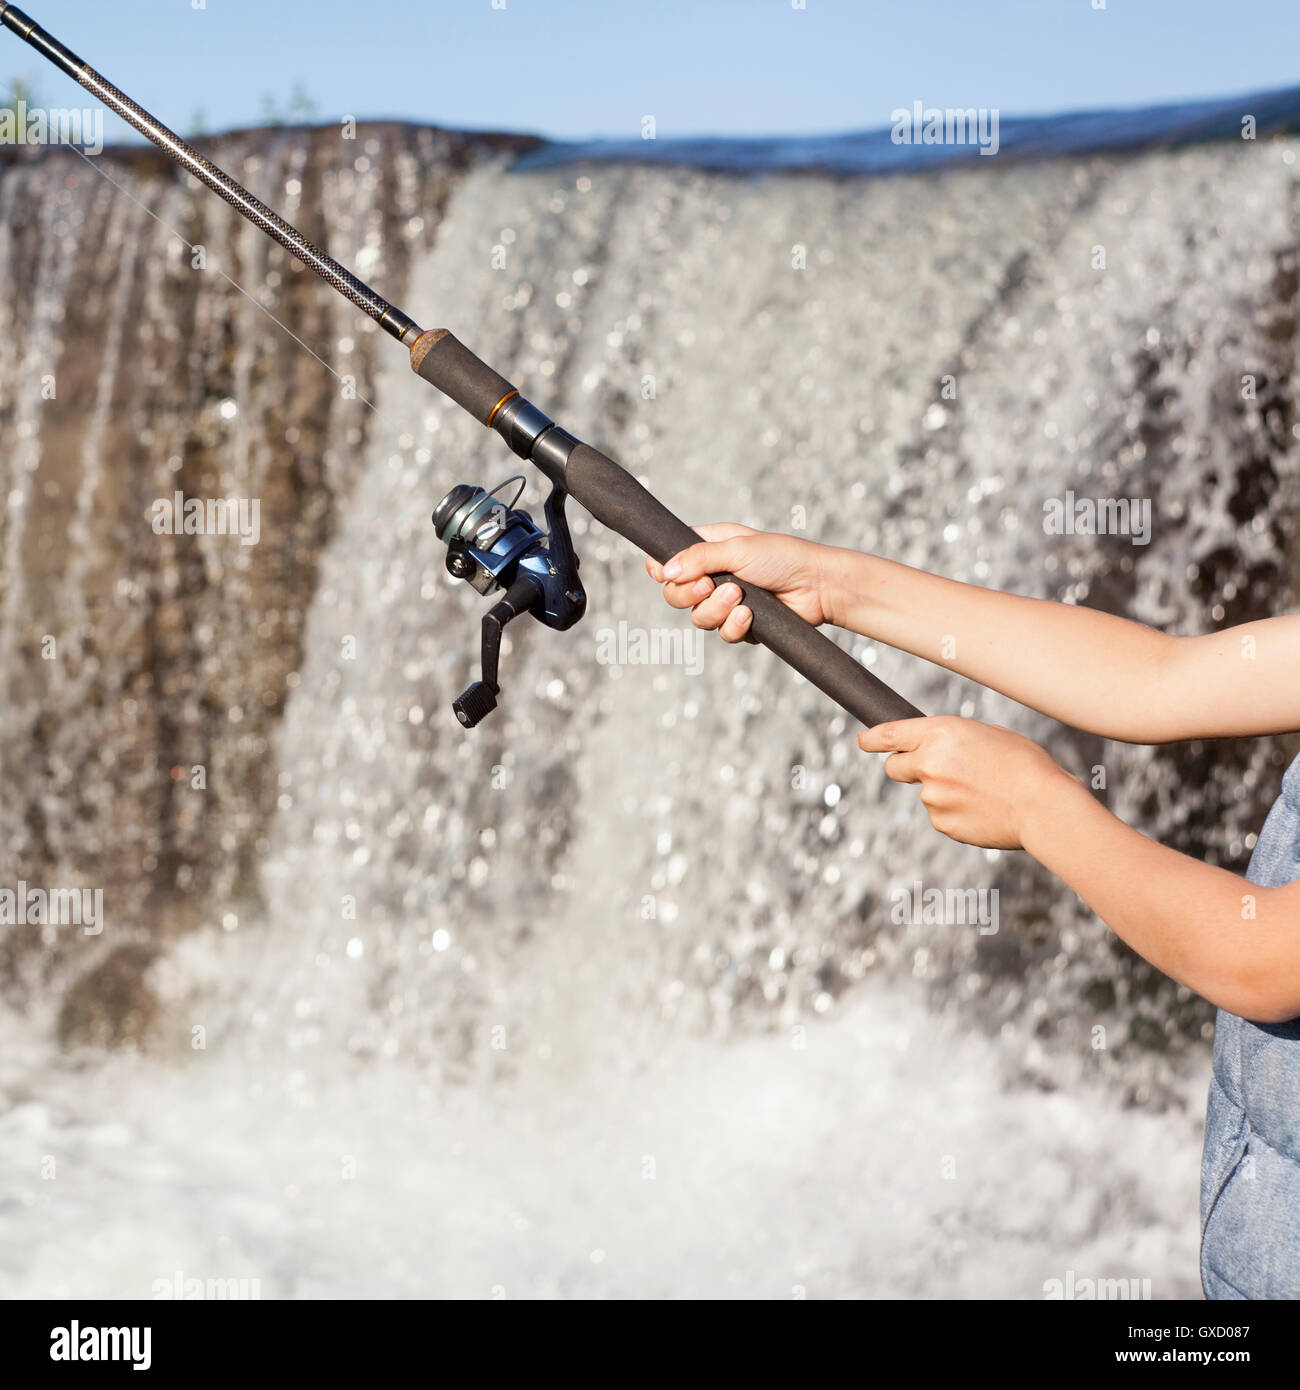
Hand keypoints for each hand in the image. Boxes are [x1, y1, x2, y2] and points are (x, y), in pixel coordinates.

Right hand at [646, 524, 839, 640]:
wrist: (818, 586)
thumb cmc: (783, 557)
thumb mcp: (737, 548)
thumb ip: (698, 558)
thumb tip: (664, 571)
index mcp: (709, 548)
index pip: (669, 559)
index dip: (661, 568)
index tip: (663, 574)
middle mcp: (714, 575)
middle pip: (676, 594)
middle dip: (689, 594)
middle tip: (709, 586)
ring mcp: (727, 602)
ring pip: (698, 618)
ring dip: (716, 610)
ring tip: (740, 597)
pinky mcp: (742, 624)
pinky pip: (722, 634)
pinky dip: (733, 626)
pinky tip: (749, 616)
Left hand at [858, 716, 1076, 849]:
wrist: (1044, 805)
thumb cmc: (1025, 765)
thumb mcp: (988, 734)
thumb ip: (952, 740)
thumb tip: (935, 750)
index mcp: (941, 732)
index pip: (891, 733)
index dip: (873, 738)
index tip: (863, 740)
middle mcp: (929, 762)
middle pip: (895, 767)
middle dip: (907, 767)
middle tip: (937, 770)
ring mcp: (932, 795)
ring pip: (925, 793)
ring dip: (944, 792)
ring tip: (983, 791)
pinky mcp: (941, 822)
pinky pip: (941, 815)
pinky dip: (956, 813)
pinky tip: (983, 809)